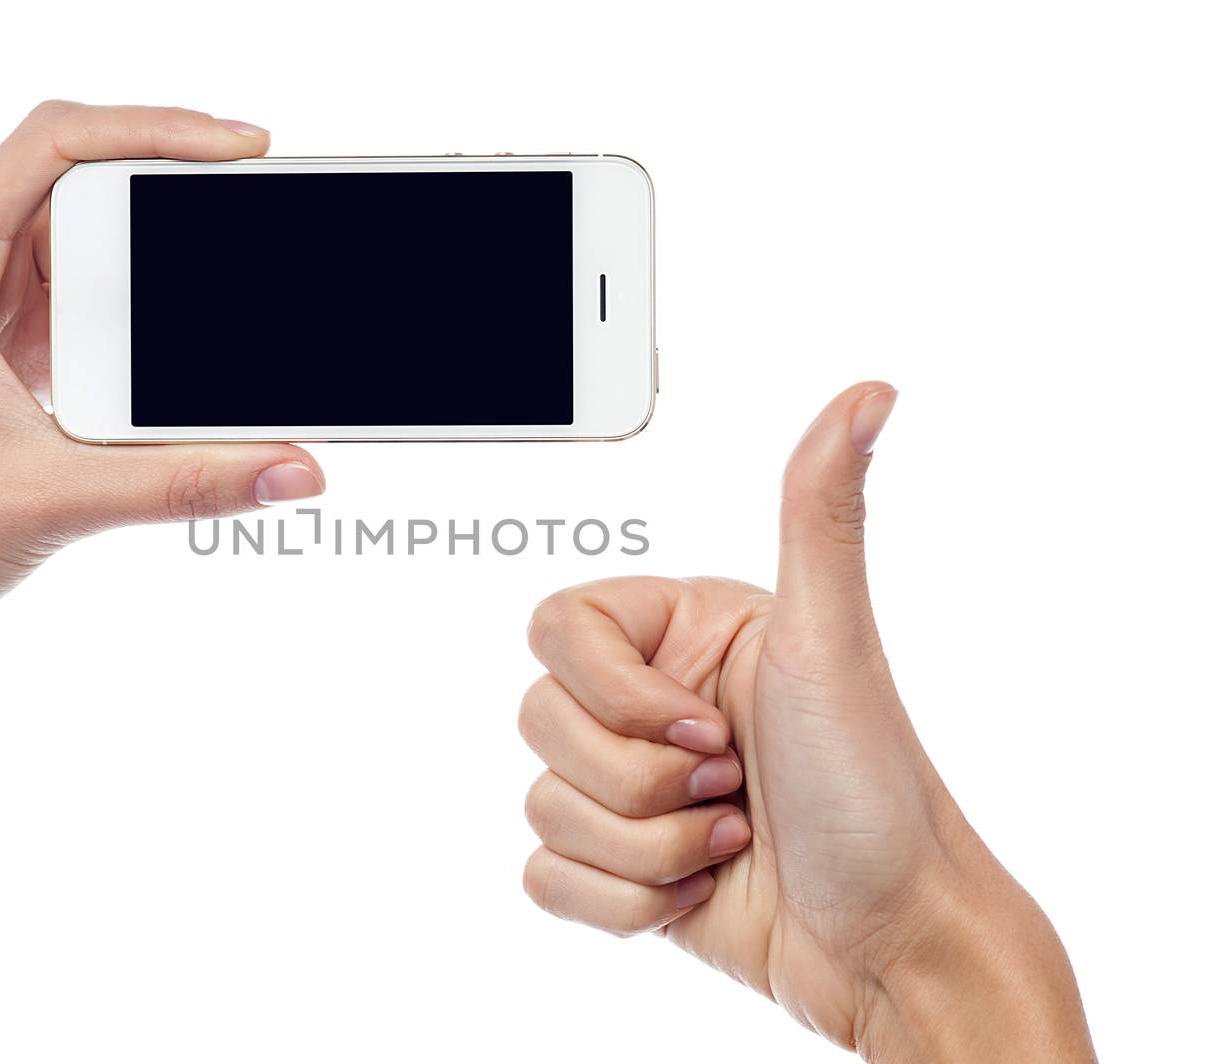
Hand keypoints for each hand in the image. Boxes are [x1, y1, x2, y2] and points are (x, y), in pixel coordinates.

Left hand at [0, 100, 324, 660]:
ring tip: (235, 274)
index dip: (157, 127)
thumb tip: (292, 467)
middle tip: (253, 205)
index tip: (241, 150)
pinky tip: (188, 352)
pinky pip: (88, 316)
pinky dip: (143, 325)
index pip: (58, 144)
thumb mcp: (51, 498)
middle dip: (172, 189)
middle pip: (82, 186)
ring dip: (159, 264)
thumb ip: (183, 483)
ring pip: (88, 253)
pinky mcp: (7, 370)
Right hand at [518, 384, 1095, 1061]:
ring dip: (648, 847)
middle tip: (733, 784)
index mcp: (683, 635)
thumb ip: (821, 511)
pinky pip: (547, 875)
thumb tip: (869, 393)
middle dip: (643, 781)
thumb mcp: (833, 642)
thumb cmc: (874, 792)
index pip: (557, 630)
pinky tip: (703, 885)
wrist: (891, 940)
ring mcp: (632, 786)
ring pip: (544, 805)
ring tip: (730, 839)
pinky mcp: (619, 863)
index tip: (704, 722)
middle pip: (541, 722)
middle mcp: (651, 702)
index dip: (615, 692)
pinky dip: (623, 901)